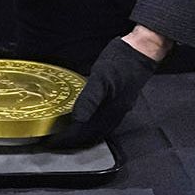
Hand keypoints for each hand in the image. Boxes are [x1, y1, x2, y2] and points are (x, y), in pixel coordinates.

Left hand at [45, 34, 164, 149]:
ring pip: (98, 132)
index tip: (52, 142)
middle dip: (73, 142)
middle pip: (91, 136)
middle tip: (56, 143)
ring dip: (82, 137)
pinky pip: (103, 124)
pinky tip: (86, 123)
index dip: (68, 139)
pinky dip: (91, 128)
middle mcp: (115, 115)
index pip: (84, 133)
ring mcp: (119, 110)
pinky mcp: (120, 104)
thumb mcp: (101, 77)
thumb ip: (90, 98)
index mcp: (110, 111)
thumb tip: (78, 118)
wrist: (142, 51)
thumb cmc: (120, 61)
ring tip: (67, 138)